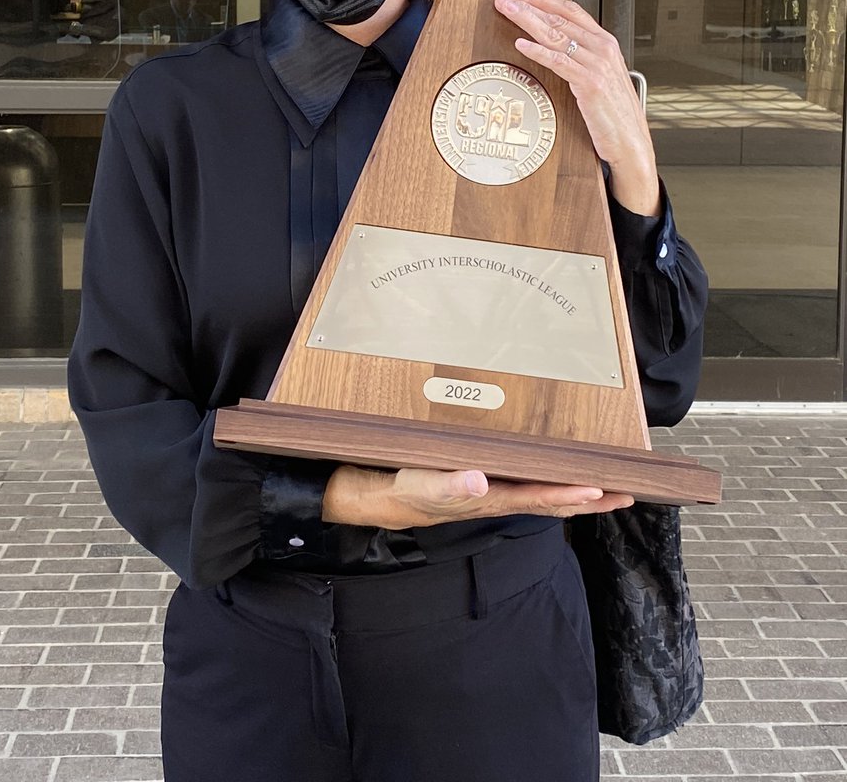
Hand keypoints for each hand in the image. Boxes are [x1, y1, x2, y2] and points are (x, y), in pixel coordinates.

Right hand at [322, 464, 633, 528]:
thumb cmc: (383, 486)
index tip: (601, 489)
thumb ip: (443, 486)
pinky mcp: (467, 484)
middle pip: (543, 499)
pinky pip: (513, 485)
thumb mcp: (411, 486)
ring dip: (569, 493)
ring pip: (532, 494)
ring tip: (605, 489)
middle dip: (584, 497)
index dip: (566, 494)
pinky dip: (539, 482)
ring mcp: (477, 493)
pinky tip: (553, 479)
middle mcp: (484, 497)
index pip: (532, 497)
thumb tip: (479, 482)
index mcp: (478, 497)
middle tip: (625, 490)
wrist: (352, 495)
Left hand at [494, 0, 660, 215]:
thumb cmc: (616, 115)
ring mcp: (598, 65)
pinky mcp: (590, 83)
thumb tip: (559, 49)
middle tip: (506, 2)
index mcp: (606, 44)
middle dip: (529, 8)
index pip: (573, 12)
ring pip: (557, 36)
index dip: (547, 0)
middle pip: (560, 20)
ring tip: (509, 14)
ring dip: (528, 22)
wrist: (631, 141)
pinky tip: (522, 45)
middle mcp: (603, 49)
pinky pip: (559, 62)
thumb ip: (584, 60)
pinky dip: (538, 51)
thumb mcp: (602, 79)